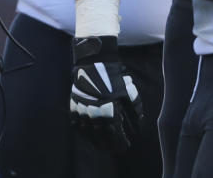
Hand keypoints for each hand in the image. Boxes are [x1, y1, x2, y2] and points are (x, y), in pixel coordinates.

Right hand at [70, 35, 142, 152]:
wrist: (93, 62)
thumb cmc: (113, 76)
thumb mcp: (128, 91)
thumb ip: (134, 107)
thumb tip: (139, 121)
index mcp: (109, 109)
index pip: (115, 134)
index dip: (121, 143)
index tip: (125, 147)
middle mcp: (95, 112)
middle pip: (101, 136)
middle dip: (108, 145)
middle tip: (113, 151)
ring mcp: (82, 108)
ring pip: (87, 132)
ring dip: (94, 141)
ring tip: (100, 147)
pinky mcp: (74, 104)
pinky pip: (76, 123)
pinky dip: (81, 131)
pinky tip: (86, 135)